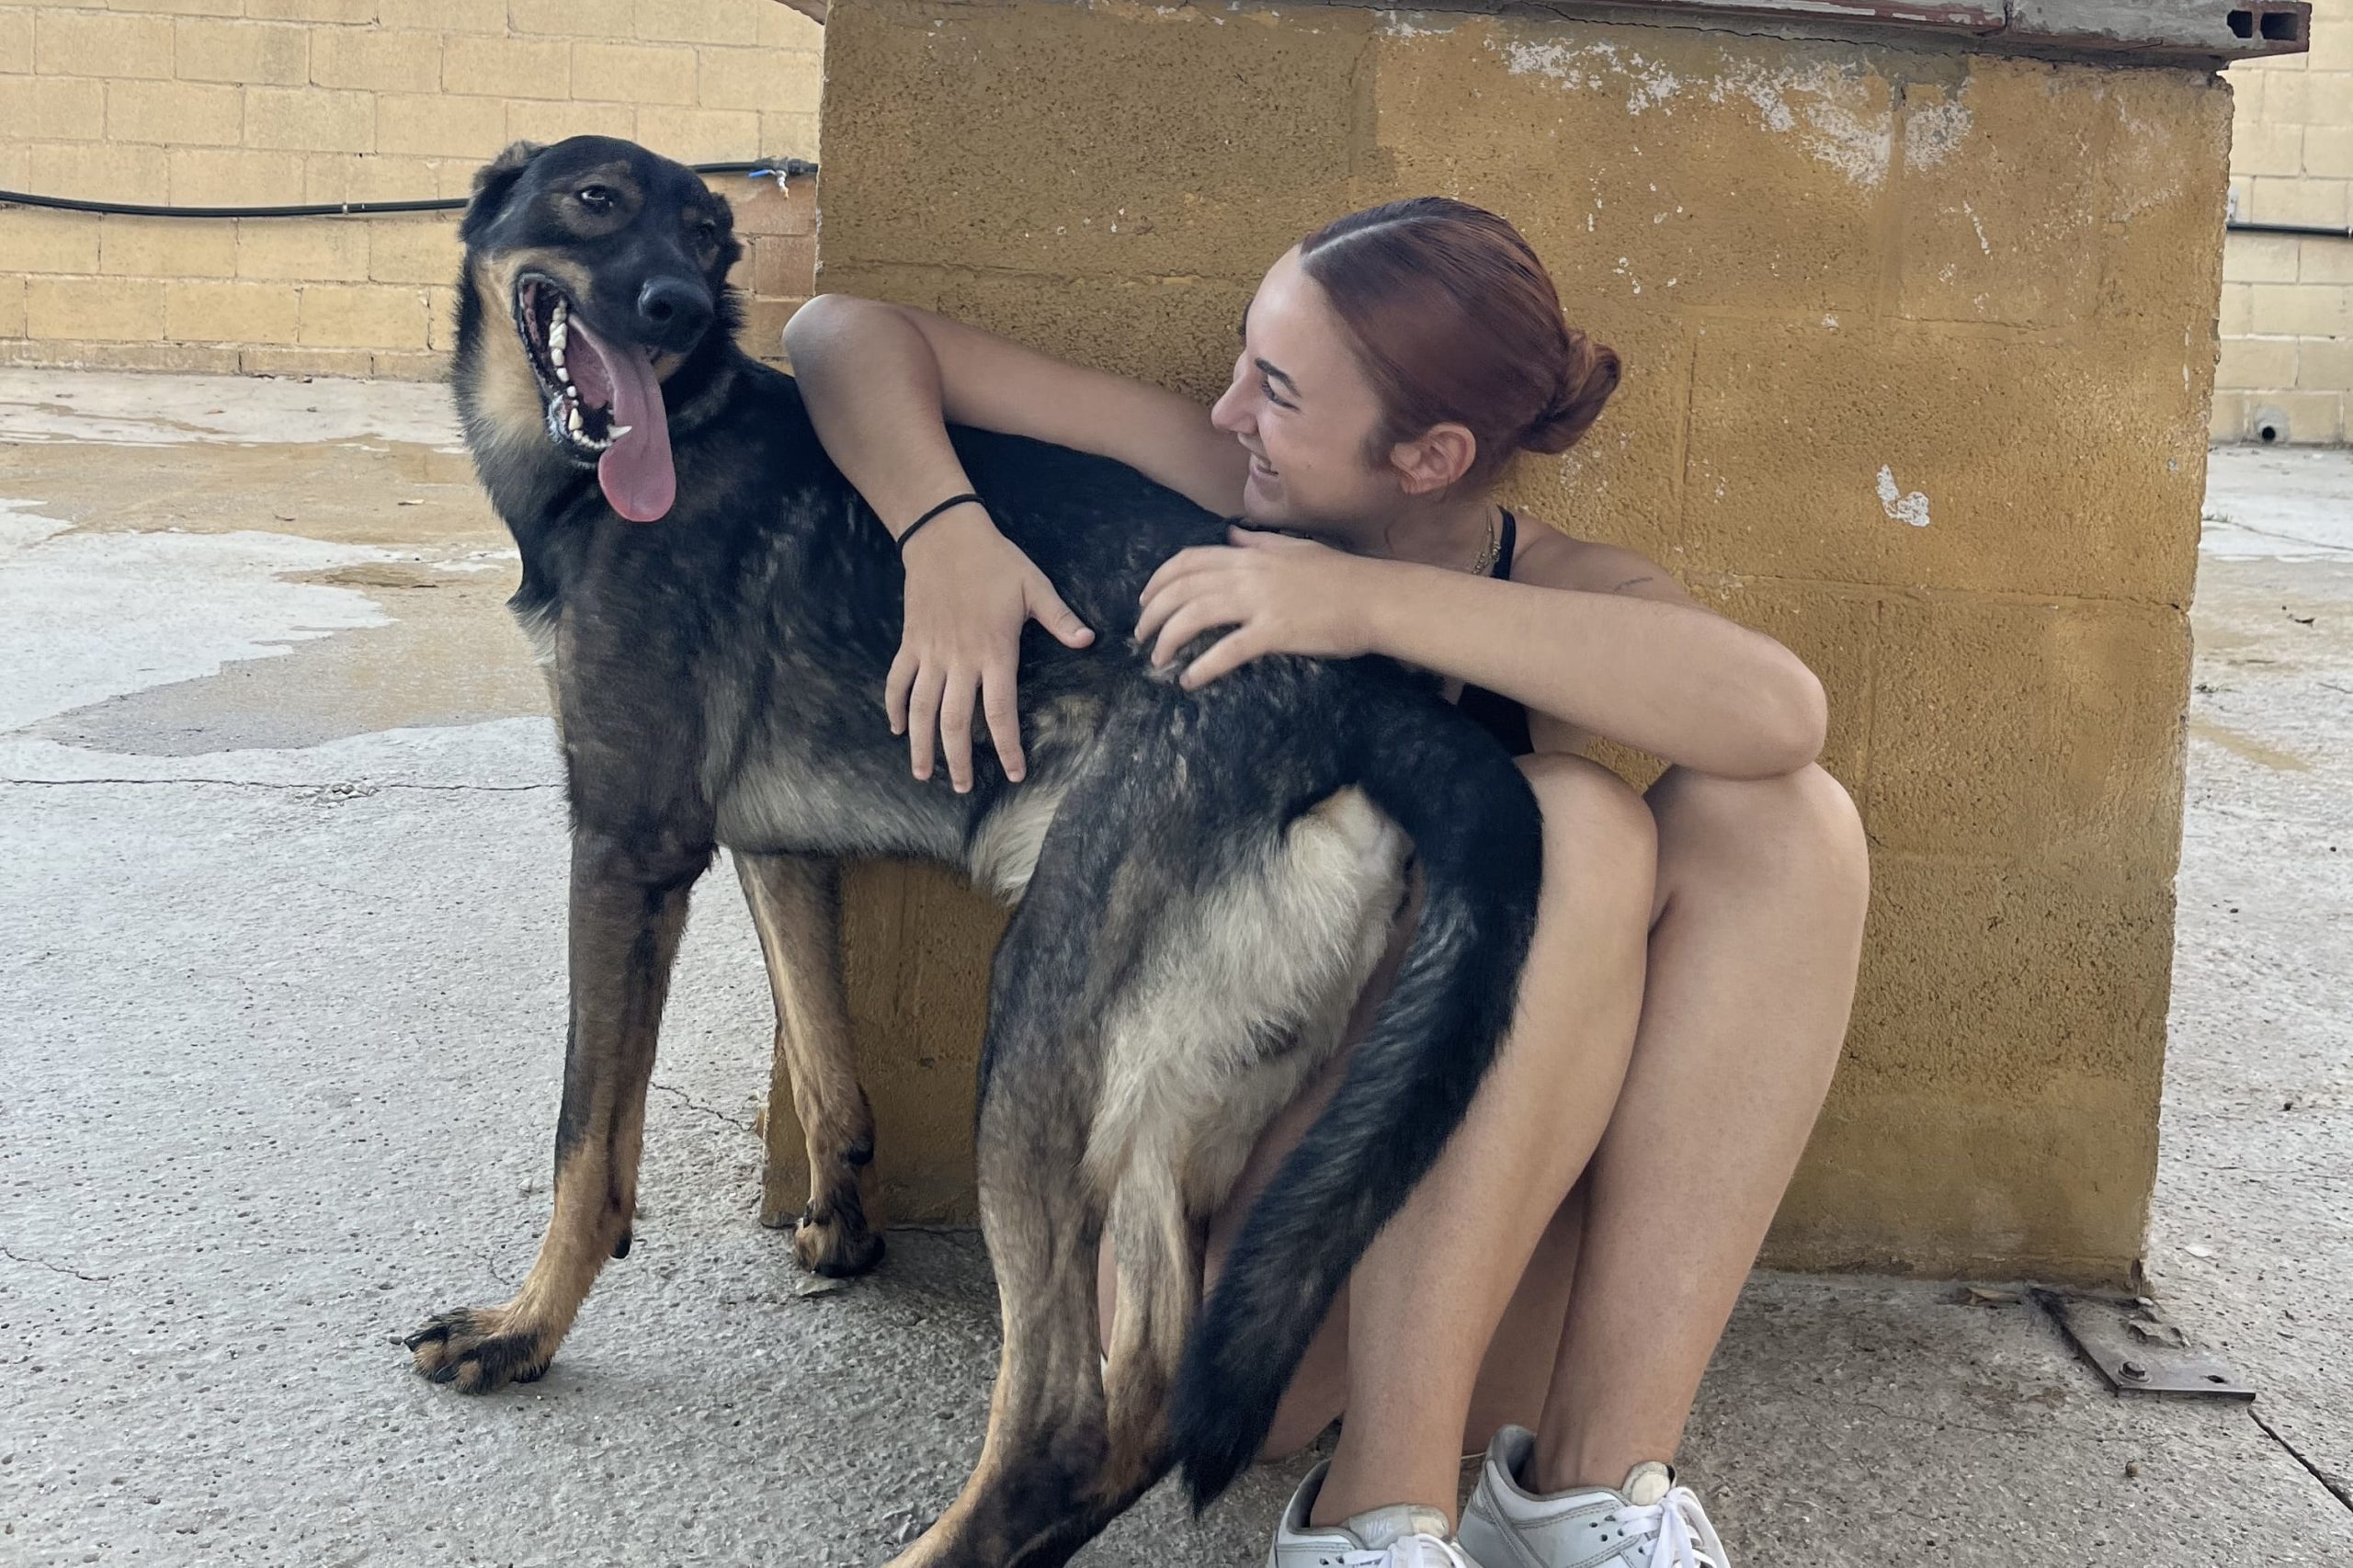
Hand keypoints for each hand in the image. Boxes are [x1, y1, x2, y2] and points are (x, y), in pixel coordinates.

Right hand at [890, 508, 1093, 790]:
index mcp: (994, 651)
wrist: (943, 535)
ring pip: (922, 708)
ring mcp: (930, 652)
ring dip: (921, 743)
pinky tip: (896, 728)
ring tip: (923, 773)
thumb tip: (1087, 640)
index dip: (1007, 746)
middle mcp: (960, 659)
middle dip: (958, 759)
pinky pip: (898, 680)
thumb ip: (1059, 617)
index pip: (1000, 711)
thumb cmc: (995, 560)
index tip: (1015, 772)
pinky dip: (894, 705)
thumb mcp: (1034, 586)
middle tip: (962, 787)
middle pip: (955, 720)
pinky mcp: (911, 642)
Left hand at [1134, 526, 1380, 689]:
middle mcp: (1249, 575)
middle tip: (1142, 636)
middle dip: (1153, 612)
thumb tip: (1229, 534)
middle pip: (1183, 588)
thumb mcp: (1295, 548)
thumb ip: (1258, 543)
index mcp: (1251, 556)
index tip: (1145, 600)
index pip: (1189, 561)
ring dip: (1169, 639)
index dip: (1159, 580)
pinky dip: (1203, 667)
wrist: (1377, 599)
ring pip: (1196, 616)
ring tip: (1158, 660)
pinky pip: (1227, 650)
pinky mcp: (1275, 632)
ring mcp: (1261, 602)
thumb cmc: (1342, 576)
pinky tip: (1189, 681)